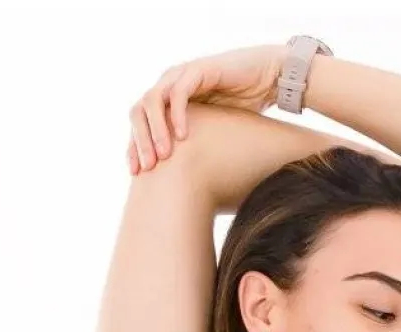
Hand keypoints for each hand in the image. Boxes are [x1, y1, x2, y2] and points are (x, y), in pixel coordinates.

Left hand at [126, 45, 286, 172]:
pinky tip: (183, 136)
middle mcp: (169, 87)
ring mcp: (181, 76)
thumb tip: (182, 192)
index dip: (133, 148)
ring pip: (153, 100)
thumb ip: (191, 153)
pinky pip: (179, 91)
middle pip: (138, 111)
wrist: (266, 79)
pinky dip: (177, 114)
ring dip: (154, 129)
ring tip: (164, 154)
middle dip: (139, 141)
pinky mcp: (198, 70)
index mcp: (166, 102)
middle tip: (149, 168)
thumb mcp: (210, 137)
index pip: (139, 124)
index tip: (137, 174)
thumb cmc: (241, 111)